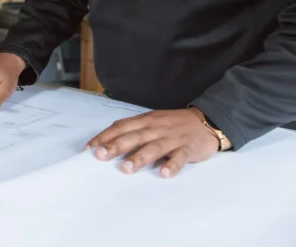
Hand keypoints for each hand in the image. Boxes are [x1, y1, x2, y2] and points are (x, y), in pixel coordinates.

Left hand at [86, 107, 219, 177]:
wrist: (206, 121)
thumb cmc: (173, 124)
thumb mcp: (152, 122)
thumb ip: (134, 131)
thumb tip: (109, 145)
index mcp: (145, 121)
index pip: (120, 127)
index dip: (104, 137)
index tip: (89, 149)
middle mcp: (156, 128)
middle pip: (134, 136)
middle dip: (116, 146)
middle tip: (100, 156)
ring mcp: (172, 137)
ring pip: (154, 147)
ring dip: (139, 157)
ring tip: (127, 168)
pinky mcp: (188, 147)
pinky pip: (179, 157)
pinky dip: (172, 165)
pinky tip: (164, 174)